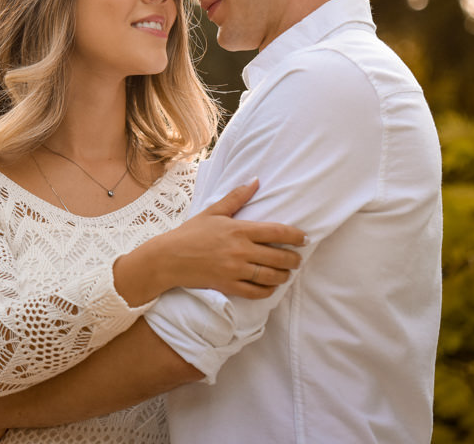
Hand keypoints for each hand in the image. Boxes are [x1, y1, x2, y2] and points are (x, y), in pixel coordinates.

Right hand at [157, 179, 305, 298]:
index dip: (296, 236)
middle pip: (279, 257)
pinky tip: (271, 287)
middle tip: (298, 259)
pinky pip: (256, 292)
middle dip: (293, 259)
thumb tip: (256, 180)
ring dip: (283, 276)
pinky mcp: (228, 286)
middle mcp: (240, 251)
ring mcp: (235, 270)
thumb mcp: (214, 211)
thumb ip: (237, 197)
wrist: (169, 258)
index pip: (277, 232)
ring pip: (270, 276)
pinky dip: (268, 290)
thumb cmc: (191, 232)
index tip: (304, 238)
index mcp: (239, 230)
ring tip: (287, 273)